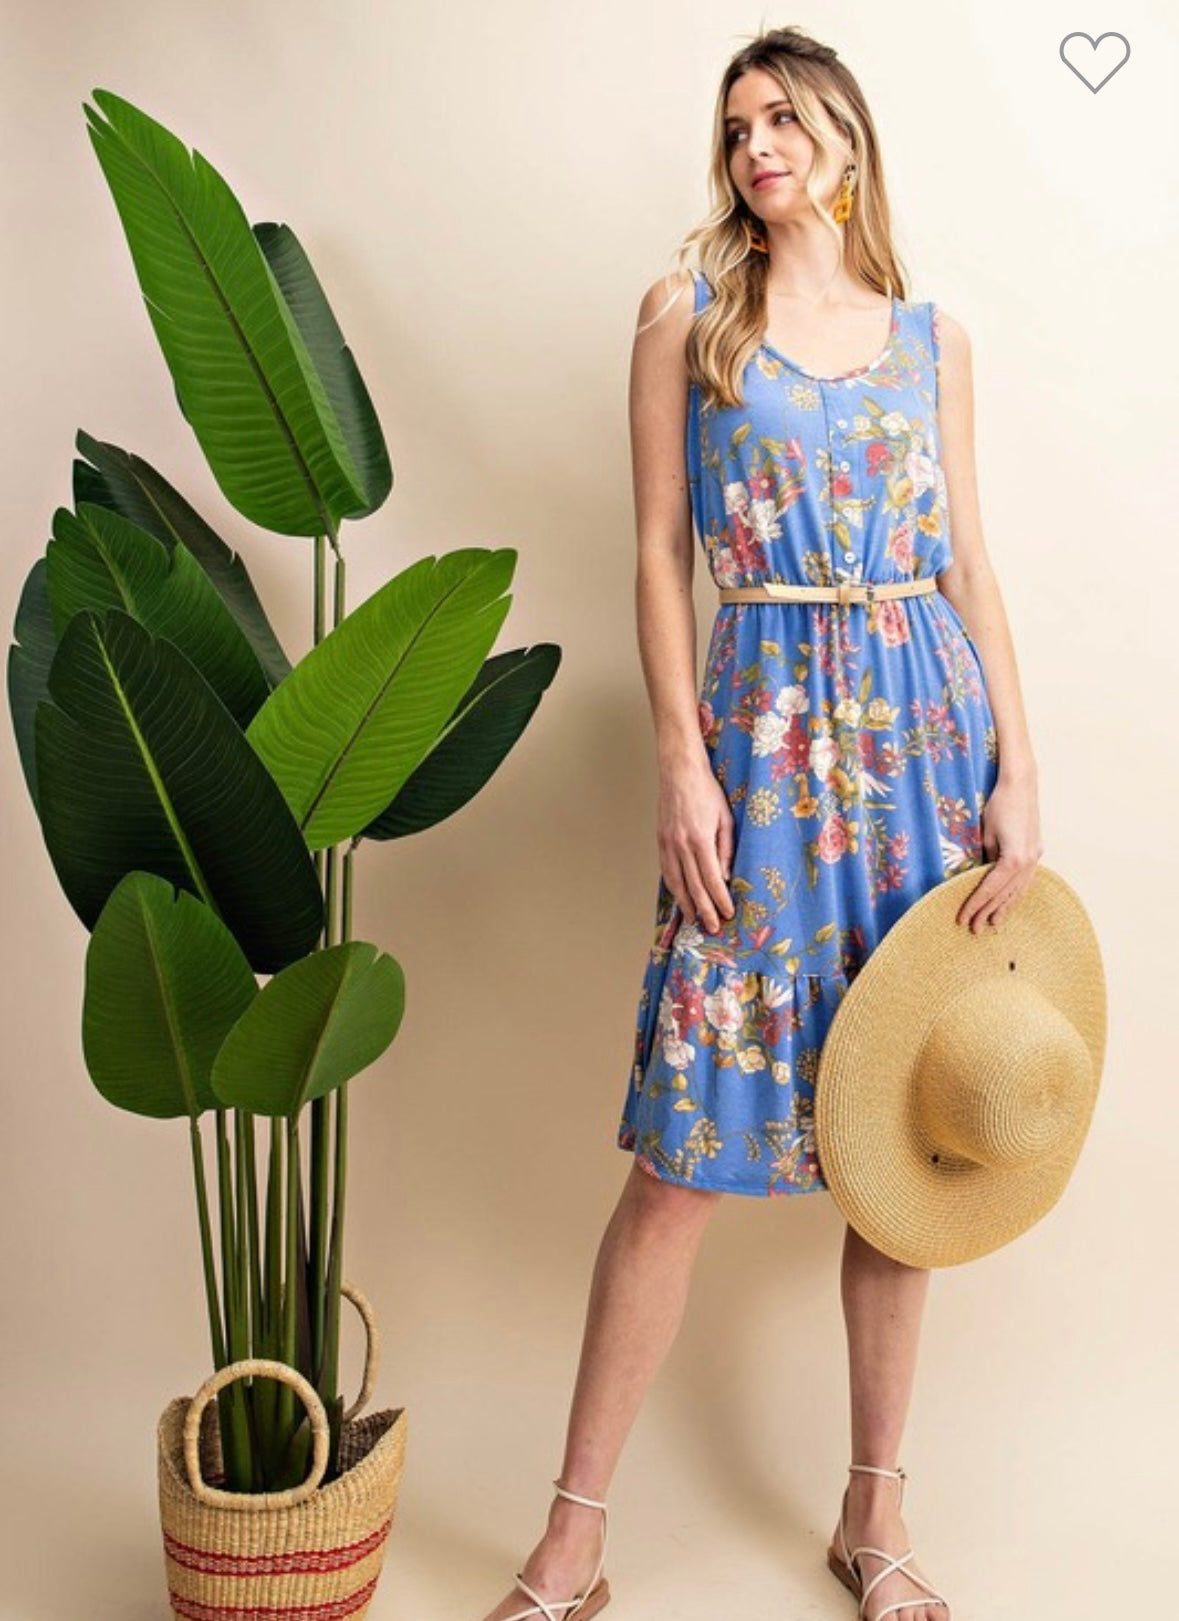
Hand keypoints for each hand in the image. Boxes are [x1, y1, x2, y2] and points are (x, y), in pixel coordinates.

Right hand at [657, 756, 735, 933]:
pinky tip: (679, 896)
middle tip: (712, 927)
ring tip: (692, 920)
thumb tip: (726, 876)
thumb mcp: (725, 818)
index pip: (712, 879)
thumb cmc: (707, 791)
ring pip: (676, 882)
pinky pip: (666, 870)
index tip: (728, 914)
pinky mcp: (660, 841)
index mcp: (700, 840)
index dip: (720, 899)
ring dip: (685, 904)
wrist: (679, 772)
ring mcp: (668, 844)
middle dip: (704, 910)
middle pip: (693, 886)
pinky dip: (673, 887)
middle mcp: (681, 846)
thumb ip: (726, 849)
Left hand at [955, 773, 1043, 933]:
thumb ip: (984, 859)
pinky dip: (1016, 894)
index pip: (990, 890)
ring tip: (994, 924)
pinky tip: (1009, 902)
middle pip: (1005, 895)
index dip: (975, 905)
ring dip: (1005, 908)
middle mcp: (1028, 862)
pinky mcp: (1036, 851)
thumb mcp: (985, 833)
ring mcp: (1035, 857)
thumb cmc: (999, 805)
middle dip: (988, 913)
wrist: (1021, 784)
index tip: (963, 918)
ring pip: (1018, 890)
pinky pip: (1025, 880)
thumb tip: (980, 879)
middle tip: (974, 930)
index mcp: (1014, 859)